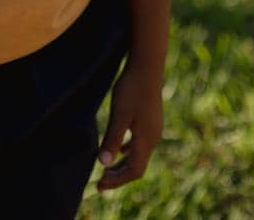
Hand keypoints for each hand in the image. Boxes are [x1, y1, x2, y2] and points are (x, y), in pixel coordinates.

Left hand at [96, 66, 162, 191]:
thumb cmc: (131, 89)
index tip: (99, 185)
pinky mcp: (150, 120)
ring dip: (122, 165)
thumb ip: (112, 139)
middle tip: (99, 183)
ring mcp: (153, 129)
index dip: (117, 181)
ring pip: (138, 155)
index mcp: (146, 140)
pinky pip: (140, 143)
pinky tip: (119, 149)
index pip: (134, 171)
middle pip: (137, 166)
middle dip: (118, 176)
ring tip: (106, 170)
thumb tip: (103, 164)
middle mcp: (153, 138)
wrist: (147, 67)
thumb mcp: (119, 115)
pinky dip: (128, 151)